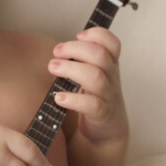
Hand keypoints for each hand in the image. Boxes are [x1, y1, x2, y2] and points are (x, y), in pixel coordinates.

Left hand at [48, 27, 127, 143]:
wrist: (108, 130)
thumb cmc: (95, 97)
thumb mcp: (93, 74)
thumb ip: (82, 60)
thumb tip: (59, 48)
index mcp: (110, 65)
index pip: (112, 43)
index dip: (96, 35)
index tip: (78, 36)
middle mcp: (111, 77)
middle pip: (100, 55)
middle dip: (75, 49)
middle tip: (56, 53)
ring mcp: (108, 96)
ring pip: (95, 77)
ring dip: (70, 69)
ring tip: (52, 68)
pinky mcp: (102, 114)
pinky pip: (92, 104)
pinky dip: (73, 99)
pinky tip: (58, 97)